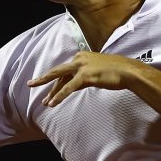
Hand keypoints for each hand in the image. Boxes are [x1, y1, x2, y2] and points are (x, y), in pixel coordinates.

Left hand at [26, 51, 141, 105]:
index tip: (50, 91)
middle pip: (57, 71)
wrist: (129, 71)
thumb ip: (84, 77)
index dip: (57, 82)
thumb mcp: (97, 72)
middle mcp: (79, 59)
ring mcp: (82, 67)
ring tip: (43, 102)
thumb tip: (74, 86)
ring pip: (60, 79)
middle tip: (31, 84)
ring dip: (51, 92)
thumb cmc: (117, 72)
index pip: (65, 71)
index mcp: (82, 57)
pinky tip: (52, 103)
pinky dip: (59, 96)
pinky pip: (69, 88)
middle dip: (43, 79)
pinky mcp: (85, 76)